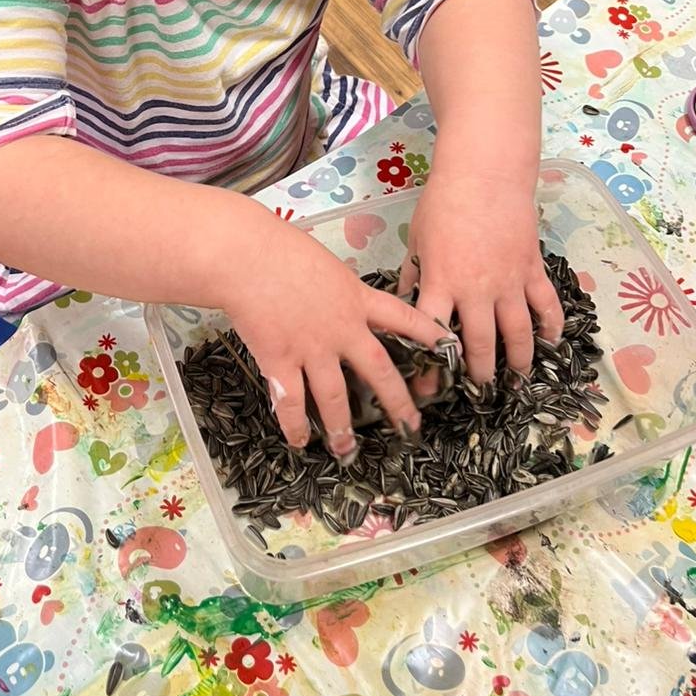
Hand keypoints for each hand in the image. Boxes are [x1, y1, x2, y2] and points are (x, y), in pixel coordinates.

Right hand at [220, 220, 451, 458]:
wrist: (245, 256)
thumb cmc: (277, 247)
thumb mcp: (323, 262)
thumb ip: (337, 287)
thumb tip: (334, 295)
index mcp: (356, 298)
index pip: (404, 318)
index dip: (430, 336)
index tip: (451, 350)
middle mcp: (341, 328)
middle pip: (380, 370)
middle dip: (399, 402)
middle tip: (411, 425)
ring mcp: (312, 347)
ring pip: (336, 397)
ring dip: (342, 426)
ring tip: (347, 448)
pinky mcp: (281, 360)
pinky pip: (291, 401)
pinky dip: (295, 425)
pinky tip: (298, 440)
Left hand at [397, 173, 562, 387]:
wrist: (485, 174)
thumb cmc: (443, 203)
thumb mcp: (417, 239)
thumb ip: (413, 275)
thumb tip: (402, 303)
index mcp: (442, 284)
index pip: (434, 337)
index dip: (430, 369)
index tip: (428, 391)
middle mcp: (476, 291)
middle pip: (481, 345)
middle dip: (479, 374)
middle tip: (478, 389)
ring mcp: (509, 282)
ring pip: (518, 334)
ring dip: (517, 361)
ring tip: (515, 379)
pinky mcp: (532, 270)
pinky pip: (545, 305)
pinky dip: (551, 326)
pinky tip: (550, 343)